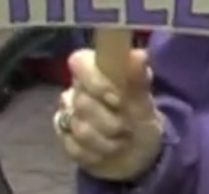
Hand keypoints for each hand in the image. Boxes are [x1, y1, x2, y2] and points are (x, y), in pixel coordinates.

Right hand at [55, 49, 162, 181]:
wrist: (137, 153)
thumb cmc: (140, 119)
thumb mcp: (145, 101)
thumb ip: (138, 79)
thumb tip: (139, 54)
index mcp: (96, 70)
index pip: (79, 61)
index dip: (96, 81)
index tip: (117, 98)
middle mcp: (77, 89)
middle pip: (82, 101)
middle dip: (110, 119)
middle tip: (127, 125)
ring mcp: (67, 114)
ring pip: (80, 128)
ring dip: (108, 140)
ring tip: (121, 139)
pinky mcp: (64, 139)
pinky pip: (75, 148)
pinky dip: (98, 154)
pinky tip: (108, 150)